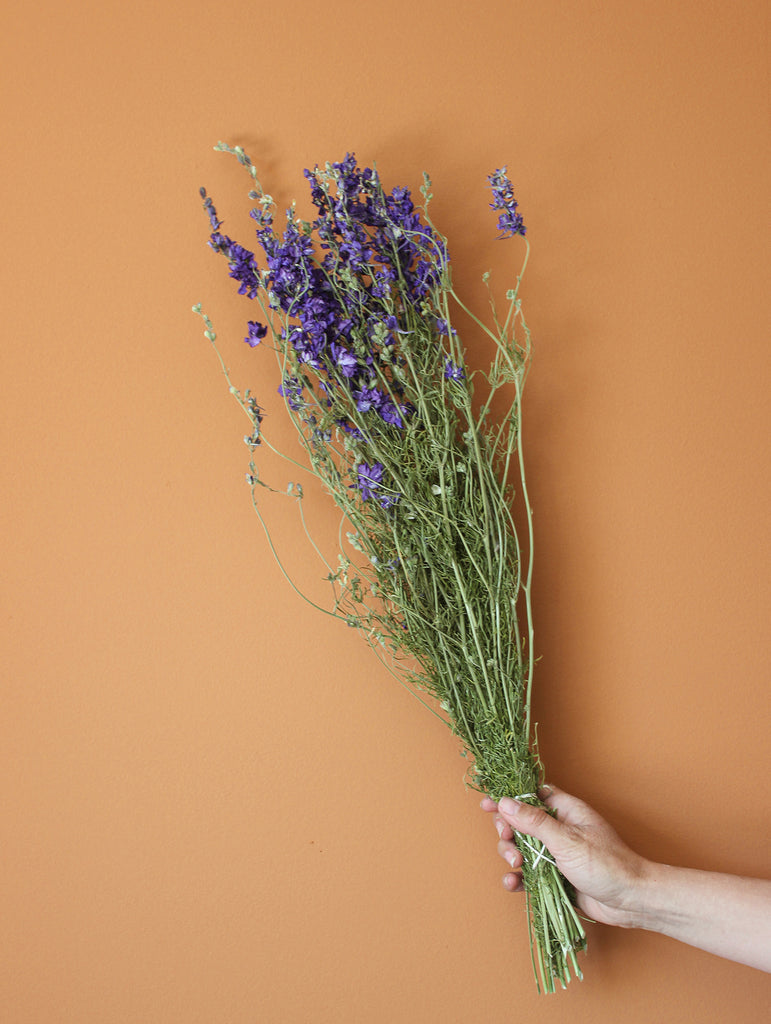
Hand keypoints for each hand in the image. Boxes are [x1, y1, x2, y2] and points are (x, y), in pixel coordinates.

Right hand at [481, 784, 648, 927]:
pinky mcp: (554, 876)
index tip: (487, 803)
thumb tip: (505, 802)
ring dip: (511, 856)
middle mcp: (558, 829)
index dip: (508, 798)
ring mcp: (555, 853)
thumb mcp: (567, 840)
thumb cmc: (606, 864)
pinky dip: (517, 878)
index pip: (530, 795)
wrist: (630, 901)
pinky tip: (513, 883)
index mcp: (565, 811)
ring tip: (516, 866)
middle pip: (520, 822)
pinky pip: (528, 873)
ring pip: (521, 849)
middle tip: (508, 840)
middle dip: (508, 832)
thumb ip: (534, 822)